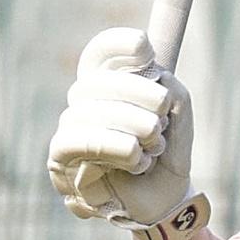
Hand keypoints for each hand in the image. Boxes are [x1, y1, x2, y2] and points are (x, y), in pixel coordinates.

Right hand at [48, 27, 197, 236]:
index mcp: (110, 83)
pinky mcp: (61, 160)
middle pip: (96, 81)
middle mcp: (84, 102)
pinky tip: (138, 160)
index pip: (99, 53)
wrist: (165, 196)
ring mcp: (70, 129)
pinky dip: (115, 147)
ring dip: (131, 124)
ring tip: (155, 140)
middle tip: (163, 111)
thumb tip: (152, 76)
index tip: (145, 48)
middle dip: (137, 92)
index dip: (115, 43)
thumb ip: (168, 87)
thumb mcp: (178, 112)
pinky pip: (75, 141)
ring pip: (86, 112)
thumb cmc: (166, 150)